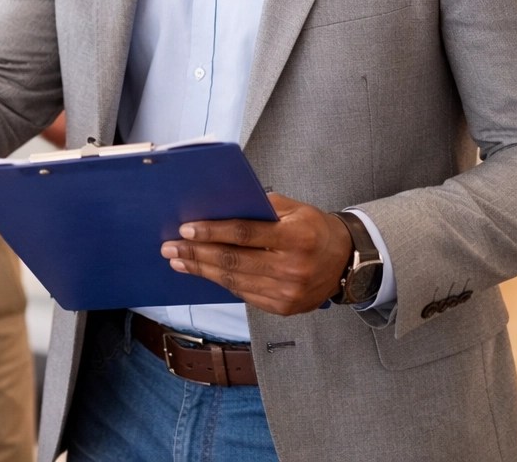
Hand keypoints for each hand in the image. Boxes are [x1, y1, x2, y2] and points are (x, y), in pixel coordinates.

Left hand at [161, 192, 350, 314]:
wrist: (346, 260)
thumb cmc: (313, 227)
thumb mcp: (292, 209)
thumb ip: (257, 209)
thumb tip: (214, 209)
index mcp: (297, 237)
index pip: (245, 234)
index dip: (212, 232)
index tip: (185, 229)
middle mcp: (294, 267)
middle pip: (234, 261)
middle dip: (196, 254)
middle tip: (170, 247)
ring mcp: (289, 292)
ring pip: (235, 281)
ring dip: (202, 271)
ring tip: (178, 261)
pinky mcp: (284, 308)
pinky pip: (244, 294)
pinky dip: (221, 283)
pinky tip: (203, 273)